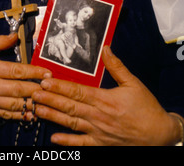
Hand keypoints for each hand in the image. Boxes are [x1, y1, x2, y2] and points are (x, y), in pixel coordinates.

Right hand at [0, 34, 50, 119]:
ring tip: (46, 101)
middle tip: (52, 87)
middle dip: (37, 89)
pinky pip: (7, 115)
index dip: (34, 72)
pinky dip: (21, 115)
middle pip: (19, 89)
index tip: (47, 73)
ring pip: (15, 105)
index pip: (16, 71)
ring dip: (32, 104)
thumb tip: (15, 36)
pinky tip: (32, 114)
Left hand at [32, 46, 180, 145]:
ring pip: (71, 123)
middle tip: (33, 94)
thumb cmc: (147, 108)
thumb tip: (105, 48)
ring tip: (36, 110)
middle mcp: (98, 116)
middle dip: (50, 99)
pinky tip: (53, 139)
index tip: (45, 81)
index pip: (77, 91)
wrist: (159, 135)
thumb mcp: (133, 83)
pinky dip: (67, 141)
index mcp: (104, 99)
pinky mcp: (100, 144)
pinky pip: (81, 143)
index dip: (59, 86)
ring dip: (52, 117)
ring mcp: (98, 132)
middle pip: (69, 106)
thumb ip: (116, 66)